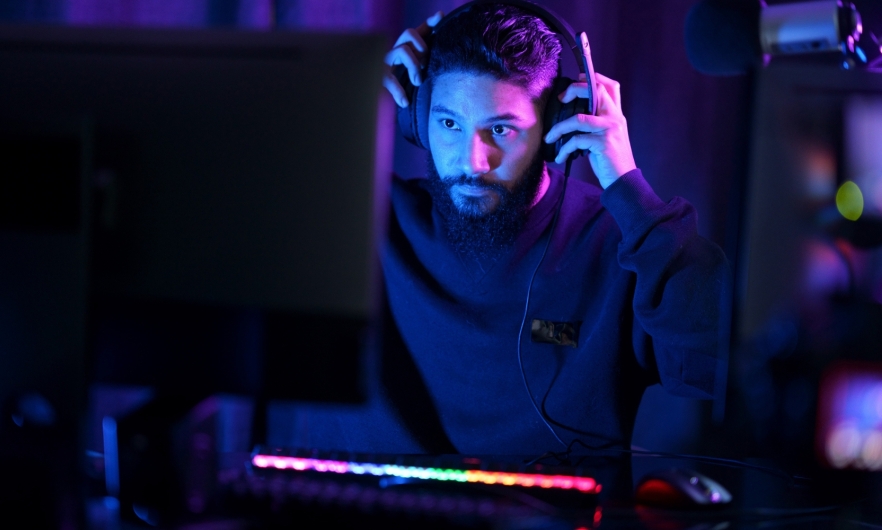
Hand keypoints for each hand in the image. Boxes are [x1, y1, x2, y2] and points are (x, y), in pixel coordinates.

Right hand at [383, 11, 442, 107]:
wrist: (367, 90)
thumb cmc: (394, 84)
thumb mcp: (411, 72)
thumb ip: (422, 63)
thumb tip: (436, 49)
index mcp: (404, 48)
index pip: (417, 31)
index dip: (429, 23)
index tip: (440, 16)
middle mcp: (394, 49)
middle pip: (409, 33)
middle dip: (421, 46)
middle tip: (425, 64)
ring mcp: (385, 59)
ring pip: (402, 50)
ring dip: (414, 66)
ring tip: (417, 82)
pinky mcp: (378, 74)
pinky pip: (389, 79)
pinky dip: (398, 91)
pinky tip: (404, 102)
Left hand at [544, 73, 636, 188]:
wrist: (622, 180)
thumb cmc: (609, 160)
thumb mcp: (605, 136)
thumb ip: (596, 123)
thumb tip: (571, 114)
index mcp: (616, 114)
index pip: (611, 86)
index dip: (594, 77)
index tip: (577, 79)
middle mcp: (615, 117)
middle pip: (596, 91)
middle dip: (574, 89)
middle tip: (560, 99)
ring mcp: (610, 129)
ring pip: (578, 118)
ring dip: (559, 128)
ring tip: (548, 137)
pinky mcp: (603, 143)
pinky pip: (576, 140)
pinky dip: (564, 149)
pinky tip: (560, 157)